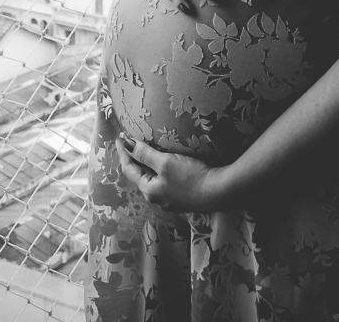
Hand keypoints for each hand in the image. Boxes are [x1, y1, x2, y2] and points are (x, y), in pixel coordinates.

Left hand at [116, 137, 232, 212]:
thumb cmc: (191, 176)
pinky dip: (158, 171)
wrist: (219, 191)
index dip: (123, 152)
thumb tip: (127, 145)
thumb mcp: (165, 162)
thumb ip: (145, 154)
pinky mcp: (182, 198)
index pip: (129, 169)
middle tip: (128, 143)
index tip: (119, 137)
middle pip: (139, 176)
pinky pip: (163, 182)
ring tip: (143, 151)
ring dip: (146, 165)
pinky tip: (163, 165)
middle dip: (133, 160)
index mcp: (150, 190)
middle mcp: (157, 199)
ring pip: (152, 179)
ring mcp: (170, 200)